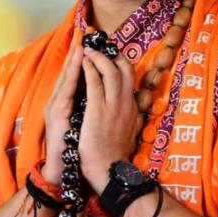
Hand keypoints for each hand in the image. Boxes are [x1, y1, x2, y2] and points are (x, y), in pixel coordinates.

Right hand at [41, 34, 83, 183]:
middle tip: (83, 35)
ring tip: (80, 46)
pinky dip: (70, 77)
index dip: (79, 58)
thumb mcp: (81, 121)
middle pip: (67, 73)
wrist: (62, 169)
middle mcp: (58, 102)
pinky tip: (77, 67)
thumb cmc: (74, 146)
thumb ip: (86, 104)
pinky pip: (66, 92)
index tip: (87, 41)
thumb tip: (99, 90)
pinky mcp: (57, 117)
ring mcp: (56, 109)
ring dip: (72, 61)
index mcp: (66, 103)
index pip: (74, 76)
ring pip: (65, 79)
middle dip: (75, 54)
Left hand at [78, 47, 143, 193]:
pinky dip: (89, 68)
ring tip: (89, 49)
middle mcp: (126, 103)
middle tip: (101, 46)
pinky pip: (94, 82)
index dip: (122, 63)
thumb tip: (133, 108)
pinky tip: (84, 61)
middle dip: (112, 53)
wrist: (108, 170)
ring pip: (110, 70)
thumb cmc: (114, 154)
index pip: (131, 78)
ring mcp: (113, 105)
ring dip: (98, 57)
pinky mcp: (98, 109)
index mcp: (133, 107)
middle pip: (125, 68)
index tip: (112, 55)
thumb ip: (131, 116)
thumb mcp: (129, 131)